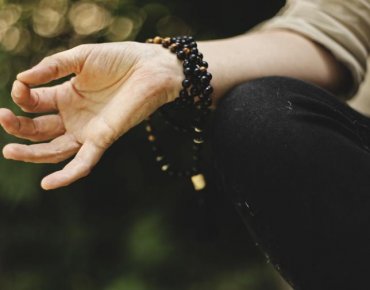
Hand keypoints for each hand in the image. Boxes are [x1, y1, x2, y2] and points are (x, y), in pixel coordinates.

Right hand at [0, 42, 182, 189]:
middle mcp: (74, 117)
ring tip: (9, 151)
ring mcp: (88, 130)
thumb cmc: (119, 59)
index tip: (20, 87)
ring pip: (54, 150)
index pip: (35, 103)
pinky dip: (67, 175)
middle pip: (39, 130)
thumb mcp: (80, 59)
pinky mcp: (103, 139)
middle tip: (2, 118)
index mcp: (66, 96)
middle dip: (19, 127)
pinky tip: (47, 184)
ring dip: (32, 154)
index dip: (23, 97)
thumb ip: (52, 67)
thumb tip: (22, 79)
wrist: (150, 68)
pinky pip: (83, 162)